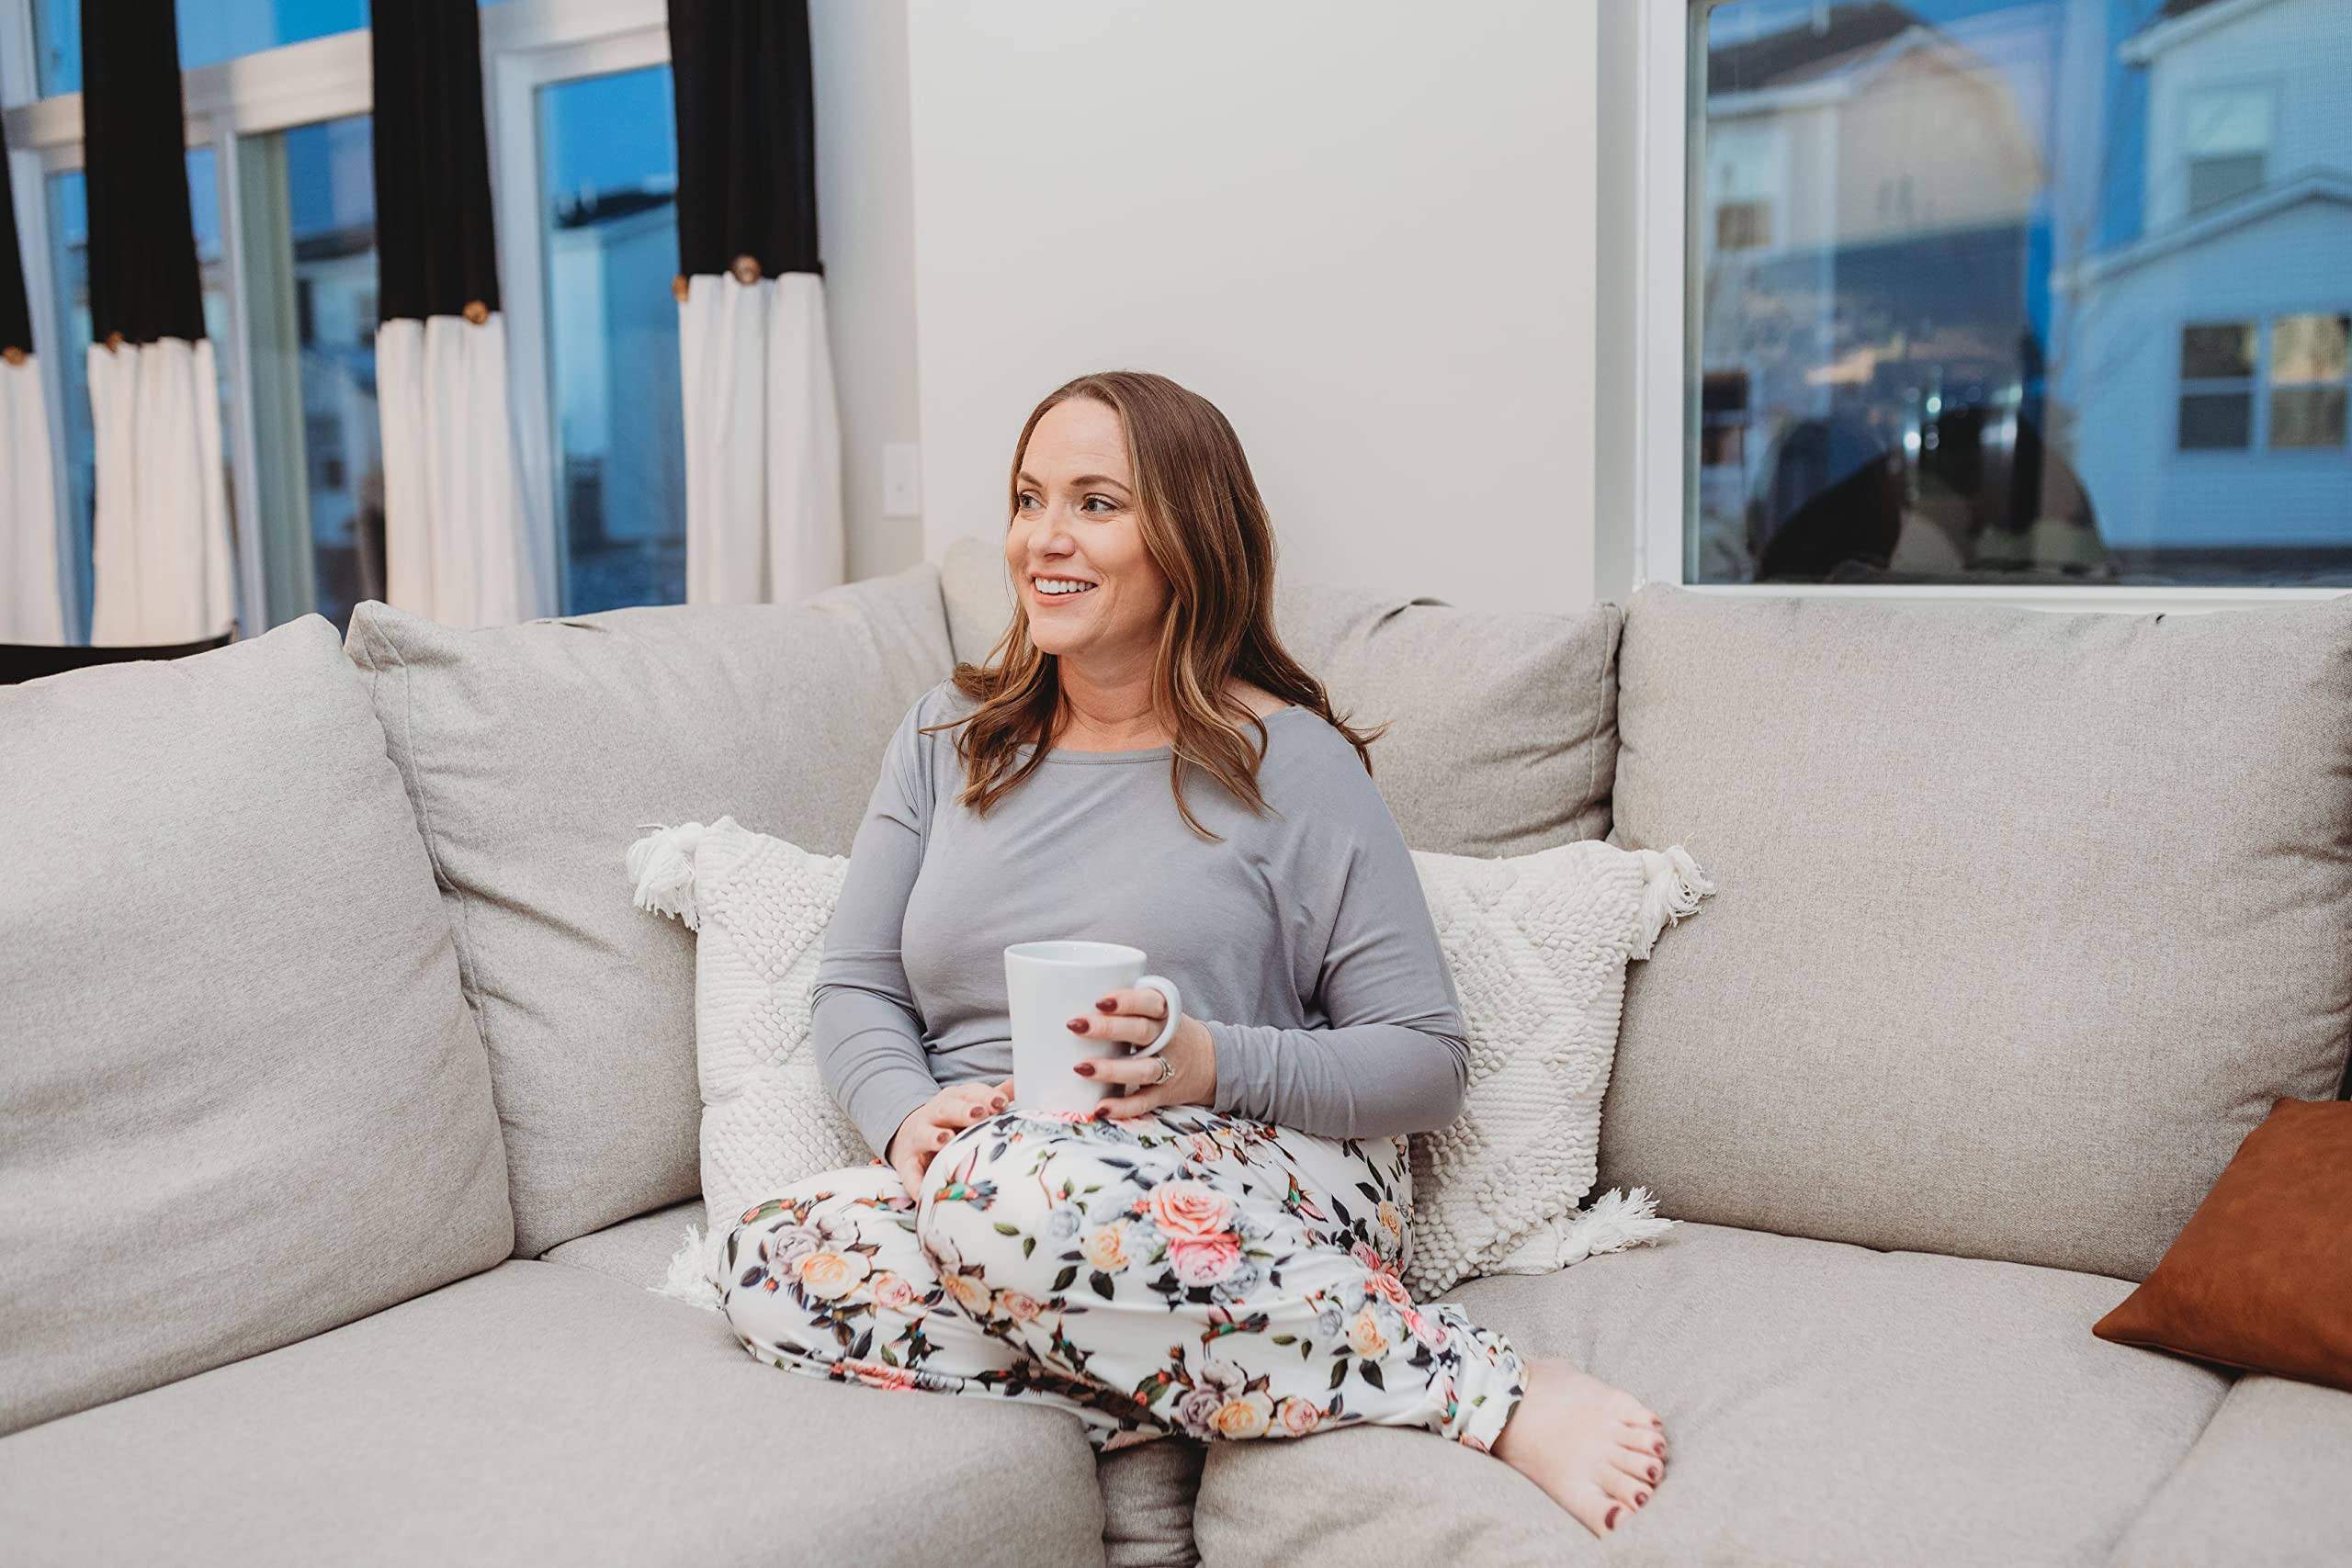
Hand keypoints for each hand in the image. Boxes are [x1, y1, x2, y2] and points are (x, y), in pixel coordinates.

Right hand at [887, 1078, 1012, 1199]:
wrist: (908, 1135)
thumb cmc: (947, 1122)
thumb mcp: (968, 1105)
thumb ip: (991, 1098)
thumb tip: (1018, 1084)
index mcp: (953, 1099)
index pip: (969, 1093)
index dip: (985, 1096)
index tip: (1001, 1102)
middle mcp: (933, 1114)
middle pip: (947, 1108)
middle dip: (963, 1111)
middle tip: (979, 1114)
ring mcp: (917, 1137)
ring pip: (924, 1134)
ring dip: (934, 1137)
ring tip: (946, 1140)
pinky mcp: (906, 1162)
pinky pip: (909, 1174)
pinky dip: (915, 1183)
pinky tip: (924, 1192)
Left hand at [1068, 989, 1216, 1120]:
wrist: (1210, 1062)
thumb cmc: (1165, 1031)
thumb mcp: (1157, 1012)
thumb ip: (1124, 1007)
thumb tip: (1062, 1002)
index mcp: (1165, 1013)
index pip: (1150, 1002)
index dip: (1127, 1001)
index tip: (1100, 1001)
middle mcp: (1168, 1038)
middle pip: (1141, 1031)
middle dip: (1108, 1028)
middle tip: (1075, 1025)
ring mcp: (1168, 1067)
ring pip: (1143, 1068)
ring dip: (1112, 1069)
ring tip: (1081, 1068)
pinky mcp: (1164, 1093)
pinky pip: (1144, 1102)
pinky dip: (1123, 1107)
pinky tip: (1101, 1108)